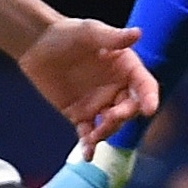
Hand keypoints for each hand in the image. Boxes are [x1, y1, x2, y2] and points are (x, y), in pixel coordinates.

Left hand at [16, 18, 159, 151]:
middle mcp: (117, 88)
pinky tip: (87, 155)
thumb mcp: (90, 32)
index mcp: (126, 67)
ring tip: (94, 135)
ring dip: (107, 132)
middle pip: (130, 108)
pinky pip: (88, 134)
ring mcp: (99, 104)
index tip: (149, 109)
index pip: (144, 85)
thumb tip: (137, 34)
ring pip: (111, 125)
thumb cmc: (67, 34)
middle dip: (124, 116)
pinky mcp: (80, 115)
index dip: (150, 97)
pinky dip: (89, 145)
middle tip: (110, 117)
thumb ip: (113, 37)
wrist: (37, 45)